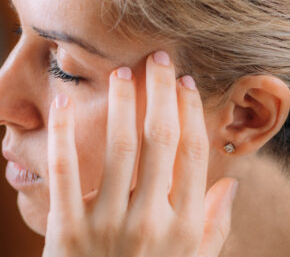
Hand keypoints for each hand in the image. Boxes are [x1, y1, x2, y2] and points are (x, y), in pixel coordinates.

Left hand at [43, 51, 238, 256]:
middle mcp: (151, 223)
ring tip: (120, 72)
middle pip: (159, 142)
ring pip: (117, 149)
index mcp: (183, 228)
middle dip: (159, 93)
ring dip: (120, 104)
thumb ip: (212, 228)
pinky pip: (63, 173)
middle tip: (156, 58)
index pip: (191, 154)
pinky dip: (61, 134)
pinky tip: (58, 103)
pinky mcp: (66, 231)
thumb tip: (231, 183)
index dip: (189, 113)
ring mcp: (107, 226)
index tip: (184, 83)